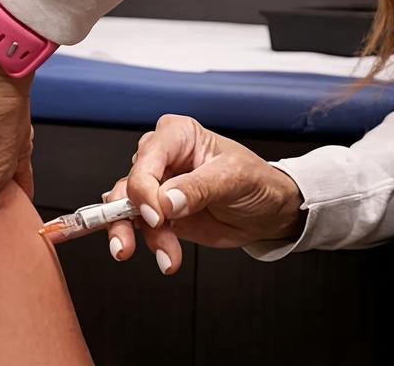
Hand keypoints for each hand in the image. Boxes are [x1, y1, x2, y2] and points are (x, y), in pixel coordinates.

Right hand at [103, 115, 305, 274]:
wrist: (268, 214)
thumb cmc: (257, 183)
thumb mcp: (234, 178)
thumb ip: (199, 187)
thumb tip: (167, 200)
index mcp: (177, 136)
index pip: (146, 160)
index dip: (144, 189)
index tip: (156, 215)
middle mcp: (161, 158)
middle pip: (127, 184)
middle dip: (126, 216)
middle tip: (134, 240)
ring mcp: (156, 187)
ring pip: (125, 209)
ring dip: (137, 236)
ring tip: (166, 256)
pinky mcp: (157, 213)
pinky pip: (139, 228)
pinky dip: (150, 245)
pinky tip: (168, 257)